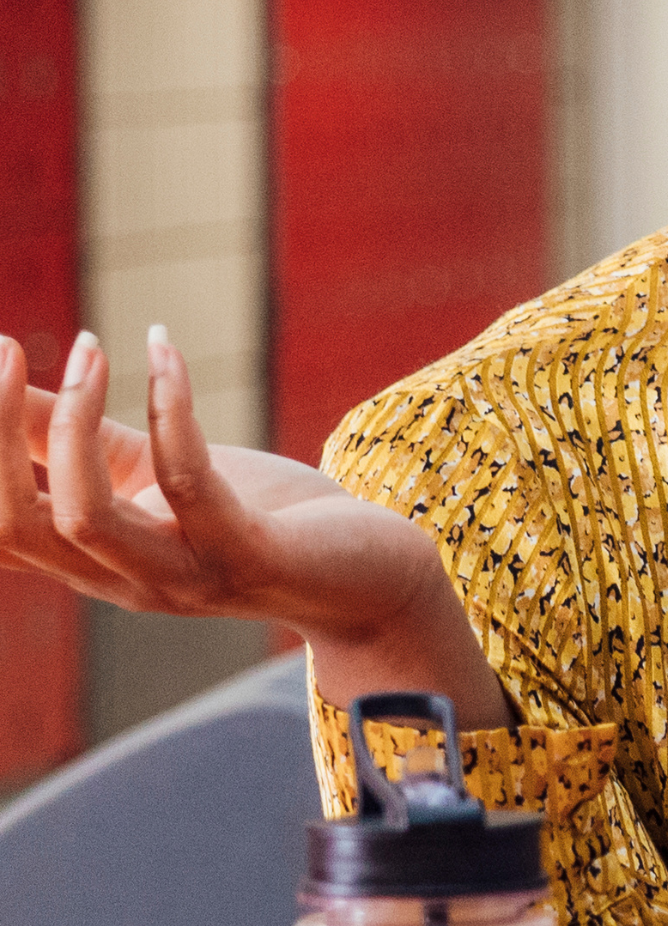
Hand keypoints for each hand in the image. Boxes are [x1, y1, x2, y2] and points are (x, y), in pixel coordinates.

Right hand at [0, 327, 505, 720]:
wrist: (373, 574)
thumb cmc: (260, 514)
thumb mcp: (150, 466)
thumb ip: (76, 434)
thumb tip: (4, 370)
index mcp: (89, 559)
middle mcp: (121, 579)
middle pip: (13, 523)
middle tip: (6, 349)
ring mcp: (184, 576)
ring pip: (83, 517)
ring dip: (71, 419)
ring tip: (88, 346)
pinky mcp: (249, 557)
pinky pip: (188, 483)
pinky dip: (171, 409)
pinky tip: (163, 350)